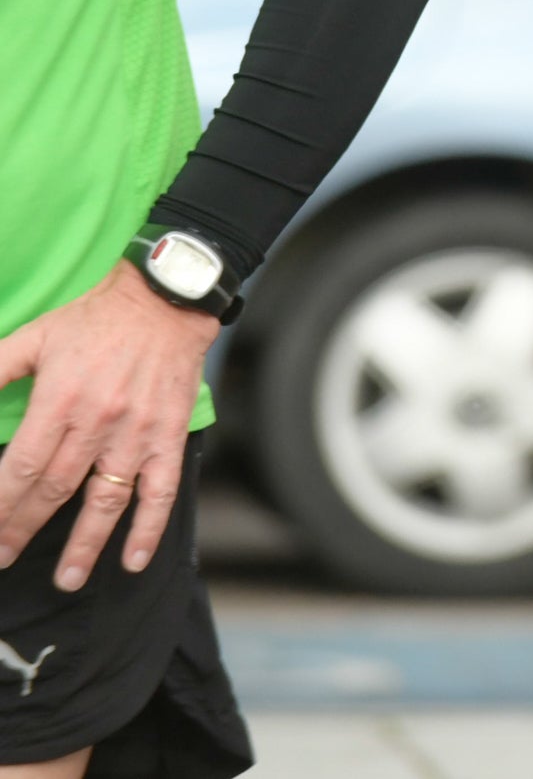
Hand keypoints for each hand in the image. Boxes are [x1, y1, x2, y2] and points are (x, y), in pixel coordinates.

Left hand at [0, 264, 217, 588]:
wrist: (167, 301)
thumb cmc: (95, 319)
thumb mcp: (33, 337)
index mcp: (60, 399)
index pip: (21, 468)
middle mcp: (98, 422)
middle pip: (54, 490)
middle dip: (22, 529)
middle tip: (4, 556)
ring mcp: (137, 433)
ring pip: (105, 500)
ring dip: (85, 544)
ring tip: (68, 580)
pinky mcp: (168, 435)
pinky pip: (161, 490)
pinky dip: (149, 527)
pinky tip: (134, 558)